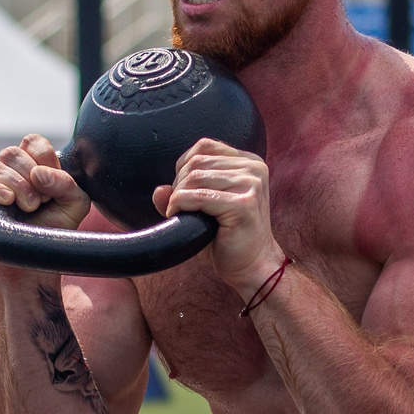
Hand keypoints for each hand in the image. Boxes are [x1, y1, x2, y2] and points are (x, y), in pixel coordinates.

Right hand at [0, 136, 89, 255]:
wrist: (33, 263)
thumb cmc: (52, 231)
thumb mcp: (74, 205)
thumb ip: (67, 184)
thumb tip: (39, 173)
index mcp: (28, 165)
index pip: (31, 142)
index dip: (44, 157)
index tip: (52, 184)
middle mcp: (4, 171)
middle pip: (11, 153)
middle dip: (30, 176)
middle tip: (41, 201)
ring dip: (17, 186)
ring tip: (29, 207)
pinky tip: (8, 200)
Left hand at [157, 139, 284, 298]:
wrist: (252, 267)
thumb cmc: (228, 238)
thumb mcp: (204, 209)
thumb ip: (183, 194)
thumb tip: (159, 191)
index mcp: (249, 162)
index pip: (205, 146)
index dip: (184, 167)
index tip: (183, 192)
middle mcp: (254, 169)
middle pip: (197, 161)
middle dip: (179, 184)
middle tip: (180, 209)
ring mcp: (251, 184)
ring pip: (194, 176)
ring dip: (178, 196)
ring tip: (180, 214)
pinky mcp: (244, 204)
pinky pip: (198, 196)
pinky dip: (180, 205)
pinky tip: (179, 218)